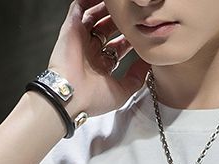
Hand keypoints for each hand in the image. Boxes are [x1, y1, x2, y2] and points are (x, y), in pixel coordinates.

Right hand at [46, 1, 150, 117]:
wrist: (71, 95)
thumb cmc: (93, 99)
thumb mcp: (122, 92)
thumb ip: (136, 78)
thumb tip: (148, 64)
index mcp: (101, 66)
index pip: (117, 46)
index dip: (129, 39)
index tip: (141, 34)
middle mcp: (90, 51)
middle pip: (107, 29)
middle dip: (120, 22)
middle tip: (132, 17)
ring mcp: (80, 38)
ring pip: (94, 16)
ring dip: (107, 9)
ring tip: (119, 5)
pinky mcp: (71, 28)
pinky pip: (79, 7)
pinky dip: (90, 0)